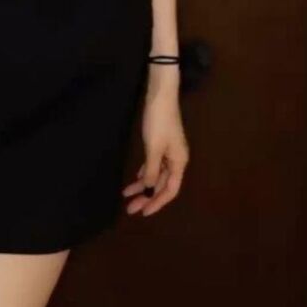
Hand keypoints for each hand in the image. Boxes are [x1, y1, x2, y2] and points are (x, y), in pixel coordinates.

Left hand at [122, 81, 189, 215]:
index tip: (143, 212)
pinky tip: (136, 179)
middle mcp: (176, 160)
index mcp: (179, 162)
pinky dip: (144, 173)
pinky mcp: (161, 144)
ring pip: (156, 175)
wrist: (160, 95)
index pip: (170, 190)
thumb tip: (149, 191)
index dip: (157, 202)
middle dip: (146, 197)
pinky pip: (153, 165)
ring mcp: (169, 151)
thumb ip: (151, 171)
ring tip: (127, 195)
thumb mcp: (153, 148)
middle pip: (162, 184)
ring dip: (143, 185)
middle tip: (130, 208)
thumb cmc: (159, 122)